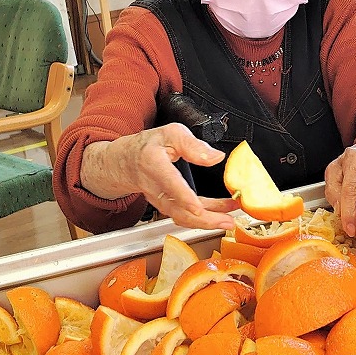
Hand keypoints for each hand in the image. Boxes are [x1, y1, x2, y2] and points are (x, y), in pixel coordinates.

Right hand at [81, 123, 238, 229]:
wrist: (126, 161)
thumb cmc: (148, 146)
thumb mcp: (171, 133)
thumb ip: (193, 145)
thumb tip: (215, 157)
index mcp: (153, 163)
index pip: (168, 183)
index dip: (183, 197)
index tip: (198, 208)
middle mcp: (154, 186)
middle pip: (177, 209)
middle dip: (203, 219)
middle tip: (226, 220)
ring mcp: (159, 200)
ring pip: (181, 216)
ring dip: (207, 221)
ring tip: (229, 218)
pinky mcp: (166, 207)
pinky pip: (184, 215)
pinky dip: (203, 217)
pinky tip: (221, 213)